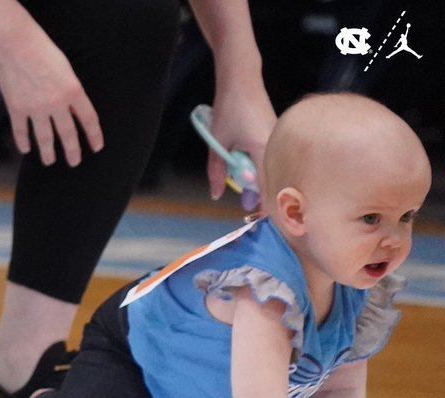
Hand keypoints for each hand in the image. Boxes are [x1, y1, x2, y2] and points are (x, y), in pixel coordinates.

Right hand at [0, 23, 102, 166]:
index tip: (97, 146)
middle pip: (67, 134)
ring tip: (50, 161)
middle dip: (73, 150)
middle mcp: (56, 104)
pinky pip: (21, 131)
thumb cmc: (42, 49)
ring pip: (44, 138)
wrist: (16, 45)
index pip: (88, 119)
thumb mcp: (66, 67)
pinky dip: (23, 141)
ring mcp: (35, 109)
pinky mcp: (17, 109)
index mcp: (73, 91)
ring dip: (48, 152)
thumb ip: (69, 88)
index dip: (94, 135)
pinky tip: (25, 149)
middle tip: (75, 161)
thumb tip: (70, 106)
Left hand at [206, 86, 274, 200]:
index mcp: (263, 150)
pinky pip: (270, 158)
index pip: (268, 186)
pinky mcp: (276, 135)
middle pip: (271, 179)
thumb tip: (217, 195)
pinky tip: (249, 173)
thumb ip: (217, 172)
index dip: (264, 205)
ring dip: (258, 182)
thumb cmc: (229, 110)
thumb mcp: (217, 144)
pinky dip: (260, 168)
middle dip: (259, 196)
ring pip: (271, 169)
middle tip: (246, 208)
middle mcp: (277, 147)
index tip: (259, 219)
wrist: (242, 81)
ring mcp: (278, 140)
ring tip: (246, 195)